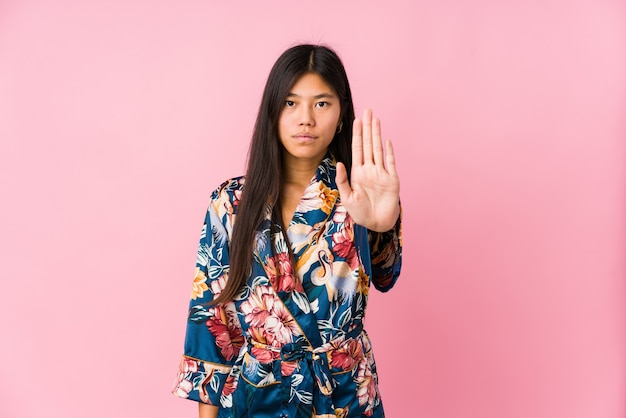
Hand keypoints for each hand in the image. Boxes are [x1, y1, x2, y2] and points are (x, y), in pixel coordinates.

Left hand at [336, 109, 399, 231]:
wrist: (377, 224)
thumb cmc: (361, 213)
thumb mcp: (347, 197)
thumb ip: (342, 180)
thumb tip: (340, 163)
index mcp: (358, 173)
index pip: (357, 149)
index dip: (357, 135)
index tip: (356, 120)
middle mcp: (370, 169)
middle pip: (368, 144)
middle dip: (367, 128)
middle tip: (367, 111)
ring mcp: (381, 173)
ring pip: (378, 149)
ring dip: (377, 134)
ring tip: (376, 119)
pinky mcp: (392, 180)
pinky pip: (390, 163)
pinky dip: (389, 152)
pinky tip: (386, 140)